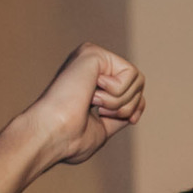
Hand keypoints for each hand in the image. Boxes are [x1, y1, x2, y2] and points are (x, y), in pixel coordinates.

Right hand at [0, 43, 144, 192]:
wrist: (52, 135)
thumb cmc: (69, 139)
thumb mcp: (102, 128)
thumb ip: (118, 114)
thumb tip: (139, 104)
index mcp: (91, 80)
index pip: (133, 88)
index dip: (135, 108)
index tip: (126, 121)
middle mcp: (91, 64)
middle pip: (139, 84)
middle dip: (126, 107)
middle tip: (98, 112)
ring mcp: (92, 56)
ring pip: (137, 79)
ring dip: (119, 103)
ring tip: (91, 103)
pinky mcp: (94, 53)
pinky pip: (131, 73)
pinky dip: (116, 94)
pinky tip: (90, 95)